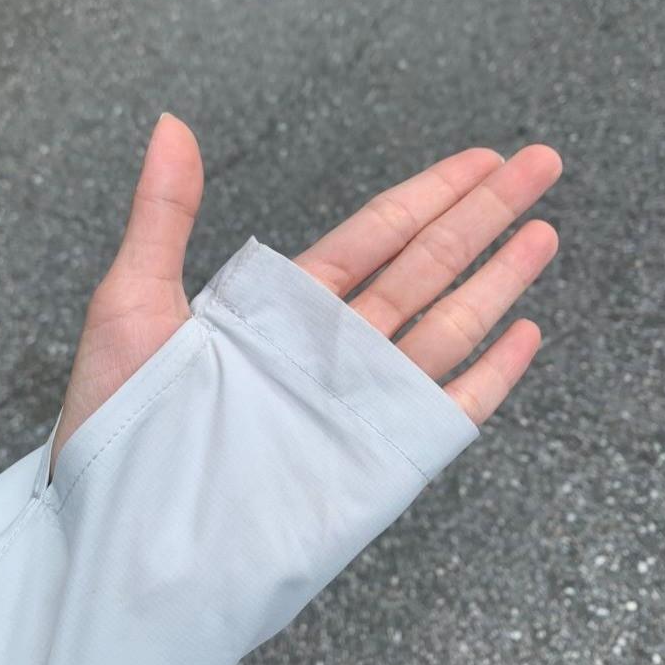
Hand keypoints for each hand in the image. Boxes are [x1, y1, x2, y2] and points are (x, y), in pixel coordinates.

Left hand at [51, 114, 560, 472]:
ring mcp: (358, 403)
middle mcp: (331, 349)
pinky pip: (447, 410)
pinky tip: (525, 336)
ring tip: (546, 234)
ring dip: (500, 279)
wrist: (125, 539)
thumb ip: (165, 214)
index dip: (431, 193)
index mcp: (283, 307)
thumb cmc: (117, 424)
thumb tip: (170, 125)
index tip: (480, 158)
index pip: (376, 235)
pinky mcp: (375, 460)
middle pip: (427, 265)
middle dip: (486, 213)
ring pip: (448, 326)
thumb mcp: (131, 302)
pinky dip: (491, 376)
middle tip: (542, 165)